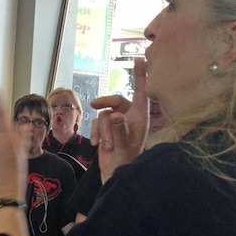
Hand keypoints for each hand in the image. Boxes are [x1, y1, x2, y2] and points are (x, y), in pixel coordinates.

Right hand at [90, 58, 148, 182]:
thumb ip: (119, 130)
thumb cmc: (125, 162)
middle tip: (94, 105)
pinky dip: (95, 133)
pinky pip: (97, 122)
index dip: (141, 76)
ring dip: (102, 130)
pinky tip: (96, 145)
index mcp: (140, 118)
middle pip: (116, 100)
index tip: (140, 60)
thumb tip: (114, 114)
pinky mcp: (107, 130)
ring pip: (104, 114)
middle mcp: (129, 118)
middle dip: (105, 103)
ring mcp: (117, 124)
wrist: (114, 175)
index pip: (141, 93)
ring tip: (106, 146)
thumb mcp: (123, 146)